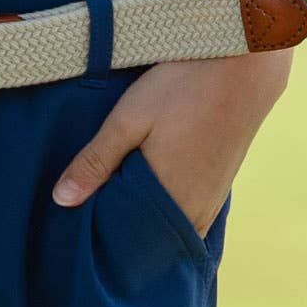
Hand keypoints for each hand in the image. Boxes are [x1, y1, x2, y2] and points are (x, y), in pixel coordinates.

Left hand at [51, 55, 290, 234]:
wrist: (246, 66)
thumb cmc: (182, 87)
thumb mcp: (129, 118)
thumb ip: (95, 162)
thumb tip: (61, 201)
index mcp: (168, 198)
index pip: (128, 239)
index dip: (103, 235)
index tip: (79, 228)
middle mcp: (194, 208)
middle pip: (150, 237)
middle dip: (123, 231)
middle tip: (94, 216)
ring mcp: (213, 200)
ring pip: (172, 227)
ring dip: (148, 221)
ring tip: (119, 204)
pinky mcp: (222, 186)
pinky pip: (192, 215)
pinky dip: (170, 212)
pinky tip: (153, 195)